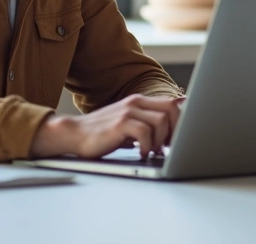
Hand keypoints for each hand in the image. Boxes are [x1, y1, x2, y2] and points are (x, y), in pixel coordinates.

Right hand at [30, 94, 183, 158]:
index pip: (173, 104)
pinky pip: (145, 132)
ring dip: (161, 140)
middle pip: (172, 110)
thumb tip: (172, 132)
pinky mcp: (120, 123)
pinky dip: (147, 146)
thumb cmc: (103, 133)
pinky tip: (141, 154)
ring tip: (153, 152)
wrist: (74, 134)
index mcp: (140, 101)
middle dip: (175, 131)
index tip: (178, 139)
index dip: (181, 122)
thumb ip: (147, 124)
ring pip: (161, 121)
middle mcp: (136, 103)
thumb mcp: (128, 124)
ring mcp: (128, 112)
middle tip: (168, 147)